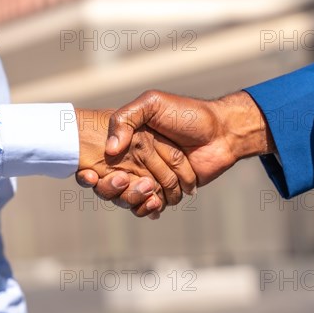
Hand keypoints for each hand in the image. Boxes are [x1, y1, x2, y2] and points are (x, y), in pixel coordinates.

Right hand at [77, 91, 274, 210]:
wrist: (223, 133)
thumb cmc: (187, 114)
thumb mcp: (152, 104)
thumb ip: (126, 118)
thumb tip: (110, 150)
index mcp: (126, 142)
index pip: (98, 163)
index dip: (90, 173)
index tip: (90, 174)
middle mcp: (134, 161)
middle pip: (111, 186)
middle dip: (114, 189)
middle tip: (125, 181)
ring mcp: (150, 178)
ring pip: (129, 199)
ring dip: (134, 199)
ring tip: (148, 191)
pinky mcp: (167, 193)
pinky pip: (150, 207)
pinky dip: (150, 208)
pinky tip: (155, 203)